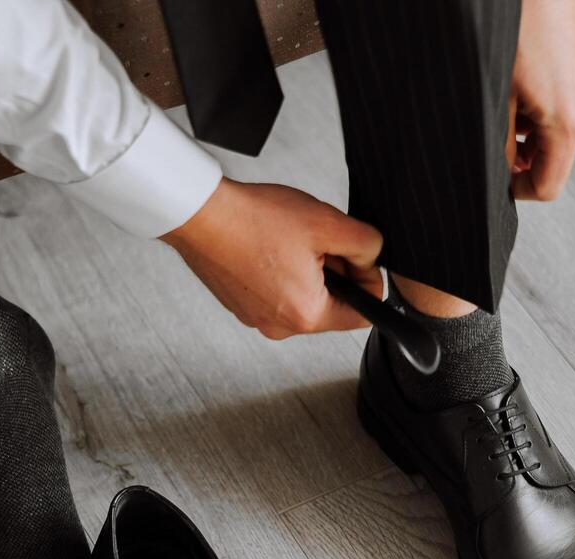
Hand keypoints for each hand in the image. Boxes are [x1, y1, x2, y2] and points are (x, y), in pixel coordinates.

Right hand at [161, 178, 382, 339]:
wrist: (201, 215)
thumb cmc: (253, 220)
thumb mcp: (328, 222)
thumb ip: (367, 244)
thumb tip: (373, 256)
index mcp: (306, 315)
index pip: (362, 317)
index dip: (368, 282)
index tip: (356, 256)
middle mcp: (280, 327)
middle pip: (331, 306)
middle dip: (335, 273)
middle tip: (317, 240)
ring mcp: (257, 319)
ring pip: (303, 298)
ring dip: (307, 270)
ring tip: (289, 240)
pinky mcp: (241, 307)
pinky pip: (276, 294)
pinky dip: (280, 272)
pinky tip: (269, 246)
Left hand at [509, 0, 574, 200]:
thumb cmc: (518, 32)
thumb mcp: (499, 97)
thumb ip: (501, 144)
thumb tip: (500, 172)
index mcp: (568, 123)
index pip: (548, 187)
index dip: (517, 191)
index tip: (496, 181)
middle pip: (553, 160)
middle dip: (520, 157)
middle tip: (492, 135)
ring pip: (555, 132)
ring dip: (526, 130)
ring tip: (502, 101)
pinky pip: (562, 106)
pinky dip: (537, 108)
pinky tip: (518, 83)